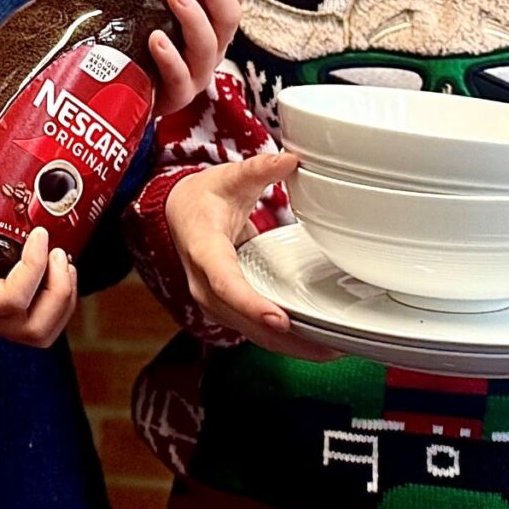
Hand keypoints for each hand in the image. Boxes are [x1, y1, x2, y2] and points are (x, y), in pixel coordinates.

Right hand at [0, 214, 75, 346]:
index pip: (13, 300)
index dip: (35, 269)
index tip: (39, 234)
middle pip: (35, 328)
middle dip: (58, 292)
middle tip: (59, 253)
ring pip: (38, 331)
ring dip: (60, 301)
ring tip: (62, 263)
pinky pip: (30, 321)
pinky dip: (50, 300)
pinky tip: (49, 268)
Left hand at [149, 0, 247, 111]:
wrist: (125, 99)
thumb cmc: (142, 48)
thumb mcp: (151, 10)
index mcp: (212, 26)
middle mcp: (211, 49)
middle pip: (228, 18)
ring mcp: (196, 74)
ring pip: (207, 45)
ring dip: (194, 16)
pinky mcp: (175, 97)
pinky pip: (179, 78)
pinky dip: (171, 58)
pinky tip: (157, 39)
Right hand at [159, 153, 337, 360]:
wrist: (177, 214)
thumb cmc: (200, 199)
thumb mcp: (228, 178)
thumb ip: (258, 170)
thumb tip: (289, 159)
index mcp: (203, 250)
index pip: (224, 283)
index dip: (251, 304)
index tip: (279, 319)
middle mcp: (204, 284)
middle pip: (243, 320)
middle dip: (285, 337)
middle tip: (329, 345)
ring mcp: (214, 300)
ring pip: (251, 332)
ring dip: (289, 345)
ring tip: (331, 349)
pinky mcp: (228, 308)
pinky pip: (255, 330)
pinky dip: (284, 339)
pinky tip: (315, 343)